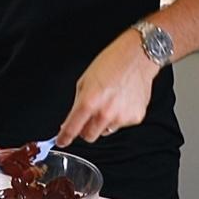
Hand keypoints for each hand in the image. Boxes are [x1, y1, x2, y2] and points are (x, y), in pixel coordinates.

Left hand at [56, 29, 159, 146]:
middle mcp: (105, 113)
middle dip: (85, 130)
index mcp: (89, 102)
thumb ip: (78, 103)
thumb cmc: (111, 63)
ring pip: (105, 131)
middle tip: (87, 117)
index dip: (64, 138)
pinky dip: (118, 117)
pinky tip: (121, 101)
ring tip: (109, 102)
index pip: (72, 128)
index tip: (61, 141)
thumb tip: (72, 119)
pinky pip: (121, 125)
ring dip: (103, 123)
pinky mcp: (135, 118)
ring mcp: (121, 117)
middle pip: (89, 136)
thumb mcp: (84, 81)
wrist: (137, 58)